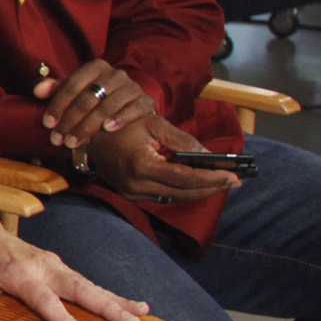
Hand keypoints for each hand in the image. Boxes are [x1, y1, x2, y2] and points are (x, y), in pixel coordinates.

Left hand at [0, 191, 148, 320]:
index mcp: (17, 272)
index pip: (46, 300)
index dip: (66, 320)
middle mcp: (41, 265)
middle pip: (79, 287)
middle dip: (107, 305)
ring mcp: (52, 263)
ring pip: (88, 283)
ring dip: (116, 298)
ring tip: (144, 314)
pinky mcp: (56, 264)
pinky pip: (84, 281)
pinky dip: (108, 293)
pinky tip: (130, 304)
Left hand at [32, 60, 154, 158]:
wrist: (127, 106)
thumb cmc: (95, 98)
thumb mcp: (75, 91)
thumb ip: (55, 88)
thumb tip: (37, 90)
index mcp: (95, 67)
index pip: (72, 85)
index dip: (58, 105)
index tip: (47, 124)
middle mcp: (115, 74)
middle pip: (88, 98)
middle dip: (70, 121)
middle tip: (58, 139)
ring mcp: (132, 87)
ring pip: (107, 106)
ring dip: (88, 126)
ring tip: (74, 142)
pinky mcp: (145, 101)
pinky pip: (133, 109)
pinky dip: (120, 119)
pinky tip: (107, 129)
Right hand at [91, 115, 244, 203]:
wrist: (85, 134)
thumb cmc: (119, 123)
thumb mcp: (153, 125)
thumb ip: (183, 141)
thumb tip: (211, 156)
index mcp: (141, 165)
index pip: (184, 178)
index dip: (211, 179)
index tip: (233, 176)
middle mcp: (135, 184)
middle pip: (183, 192)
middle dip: (211, 188)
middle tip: (235, 182)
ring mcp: (131, 192)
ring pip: (174, 197)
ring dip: (199, 191)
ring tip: (222, 184)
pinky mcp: (130, 193)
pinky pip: (162, 195)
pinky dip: (183, 190)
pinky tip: (199, 184)